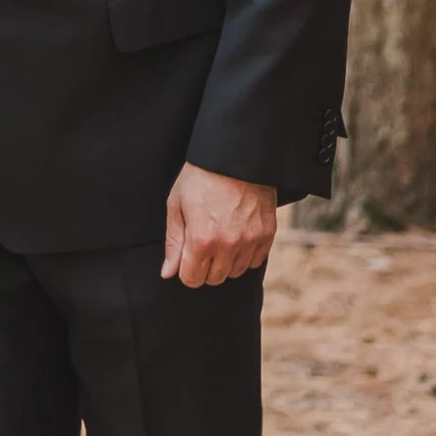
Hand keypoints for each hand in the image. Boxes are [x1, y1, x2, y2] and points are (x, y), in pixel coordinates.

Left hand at [164, 161, 278, 288]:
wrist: (235, 156)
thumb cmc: (201, 177)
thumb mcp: (177, 205)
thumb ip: (173, 242)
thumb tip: (168, 272)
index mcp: (201, 239)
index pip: (192, 279)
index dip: (186, 270)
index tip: (187, 257)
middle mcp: (228, 245)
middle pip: (214, 279)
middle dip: (205, 267)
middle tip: (203, 245)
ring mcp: (250, 240)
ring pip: (236, 272)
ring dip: (226, 262)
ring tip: (220, 238)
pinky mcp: (267, 234)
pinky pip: (255, 261)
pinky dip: (245, 255)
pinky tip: (237, 237)